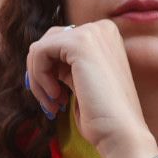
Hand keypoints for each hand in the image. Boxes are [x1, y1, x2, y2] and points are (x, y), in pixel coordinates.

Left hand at [26, 21, 154, 157]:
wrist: (120, 129)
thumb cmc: (103, 113)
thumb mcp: (83, 78)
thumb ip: (67, 62)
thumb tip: (36, 53)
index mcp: (106, 35)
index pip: (59, 42)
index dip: (50, 70)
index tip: (58, 96)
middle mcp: (102, 28)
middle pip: (47, 42)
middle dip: (41, 73)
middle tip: (51, 100)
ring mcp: (92, 32)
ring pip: (40, 48)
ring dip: (38, 79)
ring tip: (53, 102)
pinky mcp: (80, 42)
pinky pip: (39, 52)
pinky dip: (39, 77)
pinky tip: (56, 96)